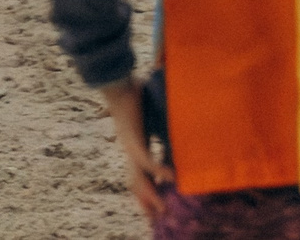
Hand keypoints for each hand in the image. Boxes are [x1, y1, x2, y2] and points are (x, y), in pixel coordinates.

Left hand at [98, 78, 170, 227]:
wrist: (117, 83)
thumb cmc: (135, 95)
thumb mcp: (155, 117)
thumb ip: (164, 128)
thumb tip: (182, 127)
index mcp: (135, 147)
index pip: (141, 175)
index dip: (148, 190)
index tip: (158, 204)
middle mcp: (131, 150)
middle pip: (136, 183)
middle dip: (146, 201)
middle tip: (156, 217)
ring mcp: (130, 146)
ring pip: (139, 178)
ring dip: (151, 195)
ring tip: (162, 209)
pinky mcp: (133, 138)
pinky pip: (146, 160)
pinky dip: (159, 170)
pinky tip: (171, 177)